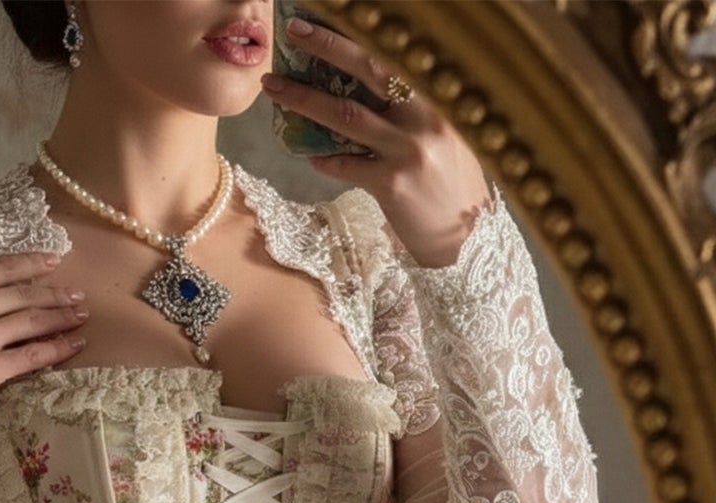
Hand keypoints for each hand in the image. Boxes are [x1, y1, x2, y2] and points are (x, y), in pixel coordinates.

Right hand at [0, 250, 89, 406]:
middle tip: (78, 295)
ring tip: (81, 315)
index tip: (54, 262)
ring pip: (33, 320)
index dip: (33, 263)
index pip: (3, 267)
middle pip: (25, 294)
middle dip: (56, 293)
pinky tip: (73, 344)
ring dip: (62, 316)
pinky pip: (31, 356)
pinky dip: (56, 348)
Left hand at [262, 15, 493, 267]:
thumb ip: (413, 112)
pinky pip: (346, 165)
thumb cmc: (453, 186)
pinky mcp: (392, 185)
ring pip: (346, 115)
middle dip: (328, 45)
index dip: (360, 32)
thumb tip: (365, 90)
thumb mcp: (445, 136)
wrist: (468, 241)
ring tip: (274, 87)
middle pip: (369, 68)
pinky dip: (325, 159)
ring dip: (305, 99)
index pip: (395, 53)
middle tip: (294, 31)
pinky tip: (309, 156)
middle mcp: (427, 115)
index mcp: (440, 96)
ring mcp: (408, 150)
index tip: (329, 16)